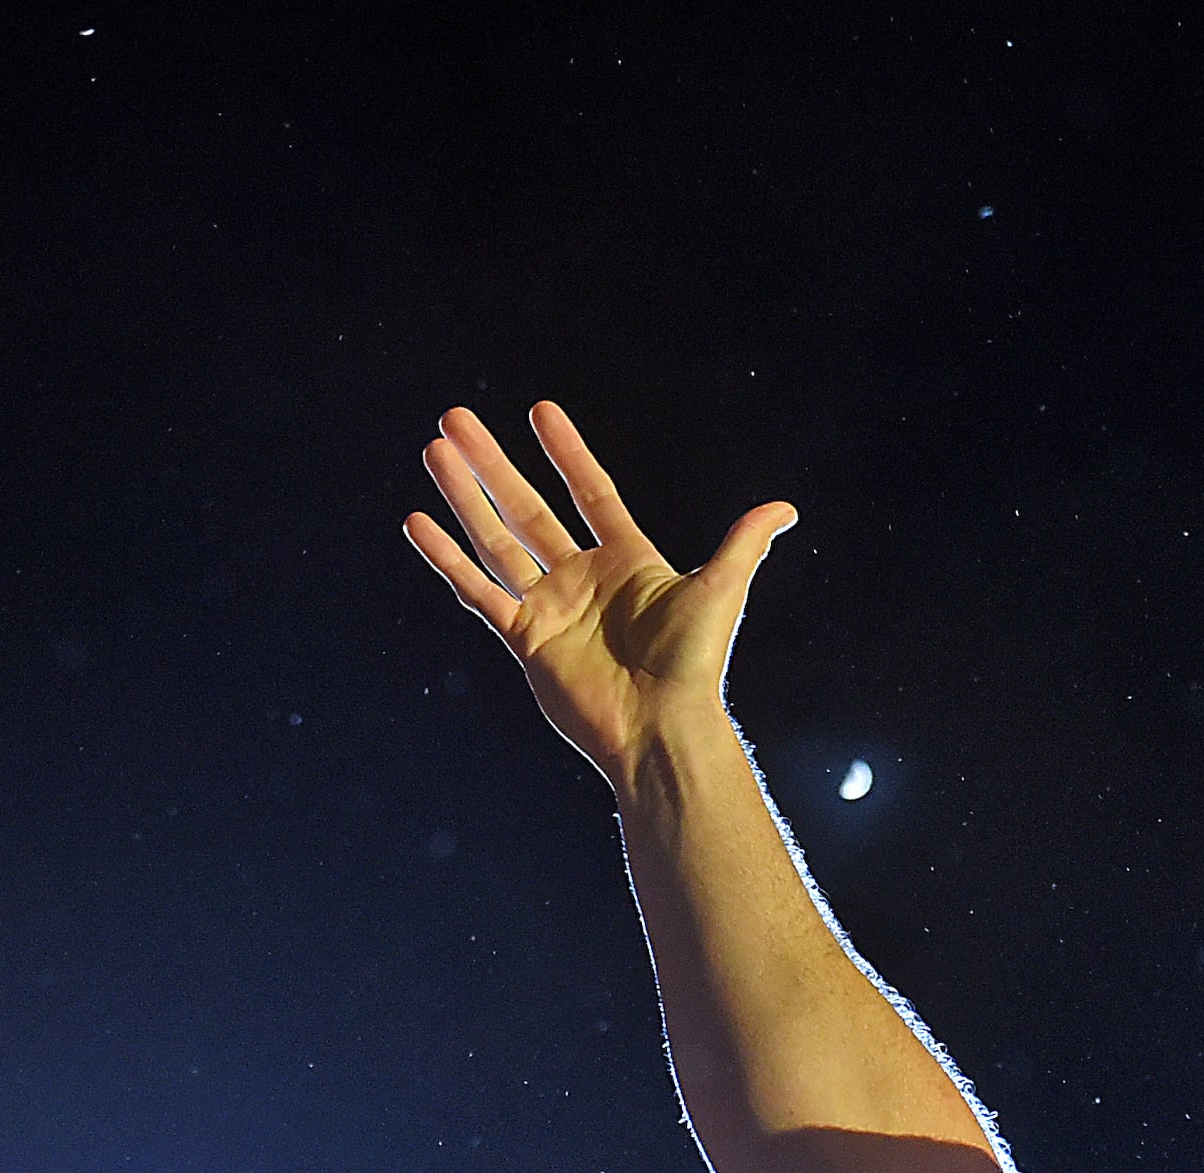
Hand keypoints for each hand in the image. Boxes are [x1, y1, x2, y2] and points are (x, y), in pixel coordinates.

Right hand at [406, 402, 799, 786]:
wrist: (660, 728)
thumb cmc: (694, 665)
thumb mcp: (719, 591)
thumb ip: (741, 544)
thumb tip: (785, 508)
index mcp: (627, 561)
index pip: (590, 492)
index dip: (567, 453)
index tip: (541, 412)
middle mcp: (582, 580)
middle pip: (528, 509)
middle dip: (492, 465)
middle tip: (456, 420)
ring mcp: (550, 608)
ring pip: (496, 541)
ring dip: (465, 497)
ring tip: (436, 451)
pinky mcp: (525, 640)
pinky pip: (479, 592)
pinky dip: (448, 559)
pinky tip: (419, 523)